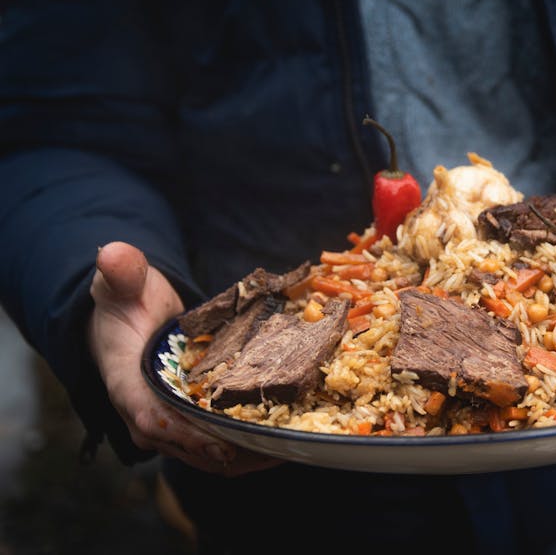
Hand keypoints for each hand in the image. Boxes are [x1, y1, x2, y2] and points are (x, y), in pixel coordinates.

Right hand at [89, 241, 280, 475]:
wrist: (128, 319)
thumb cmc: (127, 302)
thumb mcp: (124, 282)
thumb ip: (122, 271)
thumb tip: (112, 254)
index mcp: (126, 383)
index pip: (151, 418)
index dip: (188, 435)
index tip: (225, 445)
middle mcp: (146, 414)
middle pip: (189, 446)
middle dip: (232, 451)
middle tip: (278, 445)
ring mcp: (170, 424)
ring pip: (208, 454)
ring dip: (247, 454)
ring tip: (289, 444)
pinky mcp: (190, 424)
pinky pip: (219, 445)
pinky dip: (248, 445)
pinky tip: (283, 437)